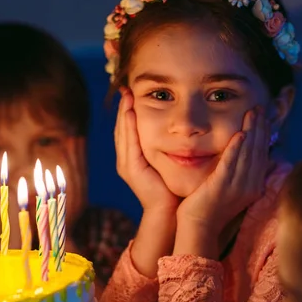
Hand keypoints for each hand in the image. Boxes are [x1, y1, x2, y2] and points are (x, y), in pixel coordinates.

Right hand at [114, 88, 178, 211]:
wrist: (170, 211)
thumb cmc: (173, 188)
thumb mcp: (168, 162)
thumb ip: (168, 147)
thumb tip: (179, 129)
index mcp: (133, 158)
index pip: (128, 130)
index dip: (128, 111)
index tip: (132, 93)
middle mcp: (126, 160)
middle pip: (122, 129)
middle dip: (124, 108)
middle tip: (126, 90)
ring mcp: (126, 165)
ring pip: (123, 133)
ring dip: (124, 114)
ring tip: (127, 96)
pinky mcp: (131, 169)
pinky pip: (129, 143)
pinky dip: (129, 127)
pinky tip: (131, 113)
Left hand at [174, 107, 270, 257]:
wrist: (199, 226)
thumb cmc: (210, 206)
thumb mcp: (229, 188)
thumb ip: (237, 172)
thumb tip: (243, 154)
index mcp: (253, 186)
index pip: (262, 155)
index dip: (263, 135)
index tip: (263, 118)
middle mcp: (249, 186)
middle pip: (258, 152)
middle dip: (260, 128)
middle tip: (259, 108)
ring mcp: (237, 187)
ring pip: (248, 155)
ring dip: (251, 132)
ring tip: (252, 114)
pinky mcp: (221, 188)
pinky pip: (231, 165)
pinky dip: (236, 149)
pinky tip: (239, 135)